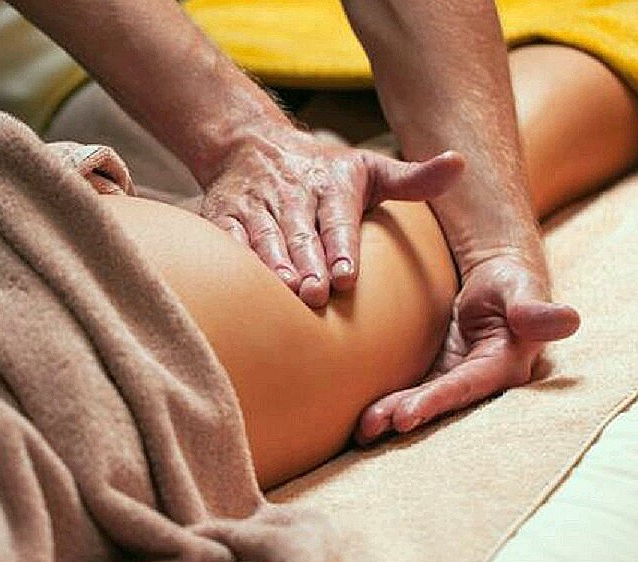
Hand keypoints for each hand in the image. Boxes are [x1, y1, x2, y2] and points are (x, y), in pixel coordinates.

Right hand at [199, 127, 464, 306]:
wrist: (251, 144)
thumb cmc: (323, 171)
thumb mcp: (370, 168)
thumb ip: (413, 179)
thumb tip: (461, 165)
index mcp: (331, 183)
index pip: (338, 218)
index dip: (341, 247)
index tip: (346, 275)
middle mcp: (292, 192)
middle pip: (300, 232)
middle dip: (308, 263)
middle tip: (316, 294)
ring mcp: (255, 204)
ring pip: (263, 237)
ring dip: (273, 264)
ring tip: (287, 289)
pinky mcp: (224, 215)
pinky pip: (227, 237)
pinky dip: (233, 258)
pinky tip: (242, 284)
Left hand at [356, 254, 580, 443]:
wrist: (495, 281)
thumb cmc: (510, 280)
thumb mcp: (521, 287)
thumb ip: (533, 306)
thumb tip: (566, 319)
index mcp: (506, 365)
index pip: (467, 387)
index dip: (437, 401)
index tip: (405, 414)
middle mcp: (481, 381)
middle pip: (441, 403)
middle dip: (406, 416)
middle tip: (371, 427)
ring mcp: (457, 380)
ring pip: (423, 403)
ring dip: (391, 416)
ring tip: (362, 430)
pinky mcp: (439, 374)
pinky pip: (413, 392)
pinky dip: (390, 405)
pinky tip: (364, 422)